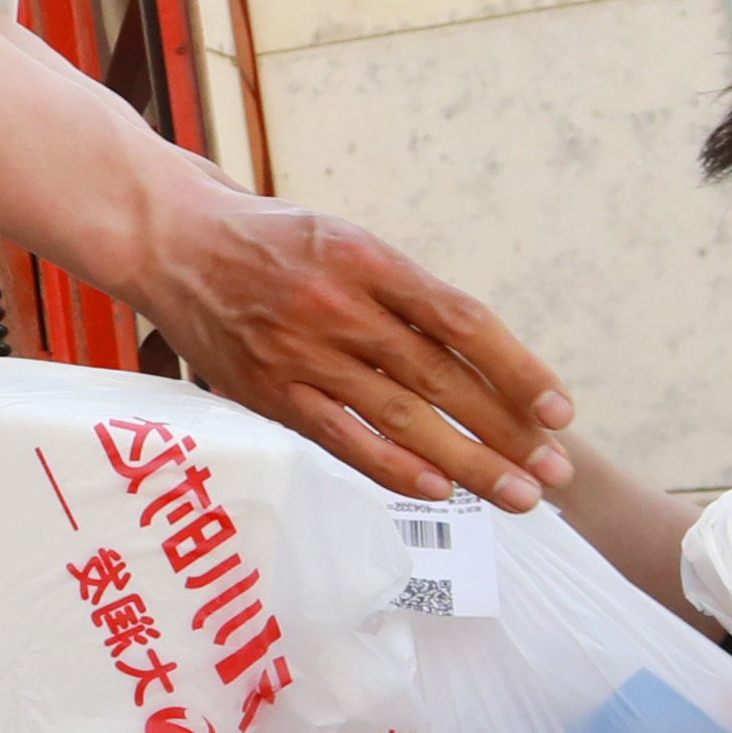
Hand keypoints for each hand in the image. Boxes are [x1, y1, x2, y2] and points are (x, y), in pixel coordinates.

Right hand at [117, 172, 578, 511]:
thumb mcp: (344, 238)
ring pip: (402, 418)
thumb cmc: (269, 239)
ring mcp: (302, 354)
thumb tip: (475, 352)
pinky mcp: (270, 392)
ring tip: (519, 494)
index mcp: (368, 259)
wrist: (171, 240)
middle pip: (443, 378)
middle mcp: (340, 306)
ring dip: (468, 462)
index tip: (560, 409)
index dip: (517, 368)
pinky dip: (394, 468)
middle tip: (558, 470)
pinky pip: (342, 438)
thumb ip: (401, 292)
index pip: (462, 320)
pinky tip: (439, 490)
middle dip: (509, 430)